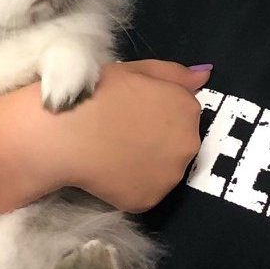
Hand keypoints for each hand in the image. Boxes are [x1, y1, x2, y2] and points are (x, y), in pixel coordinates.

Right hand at [47, 60, 210, 213]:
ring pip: (164, 169)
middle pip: (178, 142)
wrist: (64, 132)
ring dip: (147, 163)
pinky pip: (145, 191)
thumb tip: (205, 75)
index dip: (156, 111)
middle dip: (158, 138)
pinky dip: (131, 184)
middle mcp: (188, 143)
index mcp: (186, 108)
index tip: (131, 110)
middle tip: (122, 132)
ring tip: (114, 152)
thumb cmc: (96, 93)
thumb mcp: (134, 69)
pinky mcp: (150, 200)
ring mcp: (170, 176)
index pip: (183, 111)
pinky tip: (109, 171)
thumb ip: (173, 73)